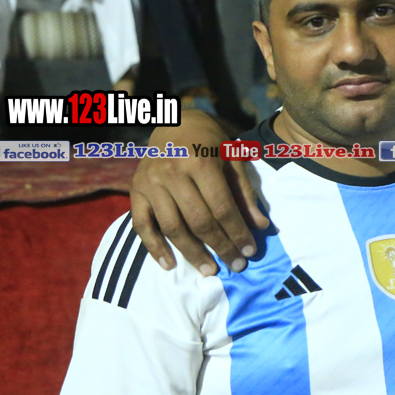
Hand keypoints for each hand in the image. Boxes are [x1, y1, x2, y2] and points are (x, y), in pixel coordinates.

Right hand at [130, 109, 267, 274]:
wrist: (175, 123)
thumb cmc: (210, 142)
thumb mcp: (233, 159)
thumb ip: (245, 193)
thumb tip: (260, 227)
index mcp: (200, 162)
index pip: (221, 207)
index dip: (237, 232)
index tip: (250, 252)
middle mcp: (172, 173)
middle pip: (197, 220)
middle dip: (219, 246)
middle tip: (235, 266)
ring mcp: (150, 183)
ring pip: (171, 227)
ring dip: (191, 253)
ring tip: (209, 271)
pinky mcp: (135, 191)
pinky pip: (141, 225)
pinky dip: (154, 248)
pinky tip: (169, 265)